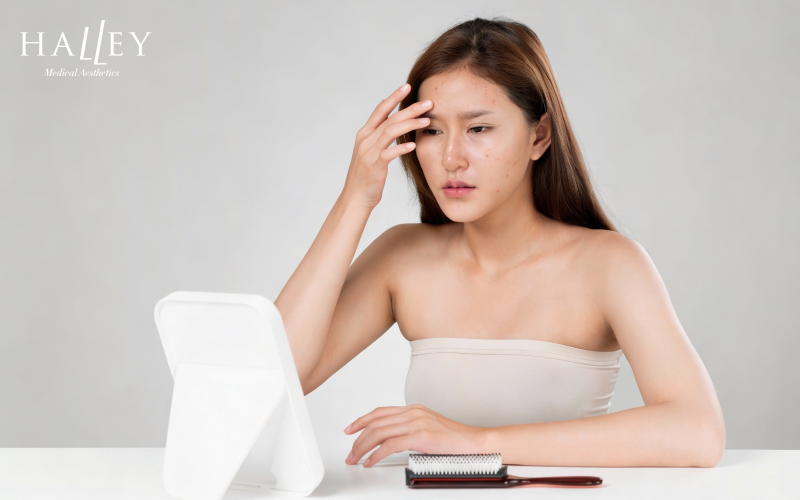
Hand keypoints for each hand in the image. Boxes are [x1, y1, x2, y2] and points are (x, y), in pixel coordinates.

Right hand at [341, 83, 432, 209]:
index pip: (381, 110)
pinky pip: (388, 154)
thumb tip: (395, 124)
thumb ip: (381, 137)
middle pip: (390, 118)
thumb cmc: (367, 175)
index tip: (407, 87)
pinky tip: (413, 145)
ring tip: (426, 121)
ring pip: (390, 132)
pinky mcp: (374, 166)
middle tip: (428, 103)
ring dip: (409, 124)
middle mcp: (365, 139)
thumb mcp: (372, 152)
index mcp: (365, 134)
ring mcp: (368, 152)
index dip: (394, 97)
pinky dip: (401, 148)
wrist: (355, 197)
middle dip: (410, 109)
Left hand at [343, 404, 486, 466]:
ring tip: (356, 459)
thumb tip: (391, 440)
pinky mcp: (420, 436)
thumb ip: (410, 429)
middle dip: (358, 439)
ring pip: (379, 433)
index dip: (362, 420)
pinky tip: (371, 462)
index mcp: (414, 409)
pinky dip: (376, 455)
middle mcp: (413, 413)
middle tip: (350, 453)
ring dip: (363, 448)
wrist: (474, 442)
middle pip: (376, 423)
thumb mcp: (429, 427)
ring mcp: (416, 423)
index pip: (380, 412)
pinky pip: (390, 445)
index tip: (350, 430)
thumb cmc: (455, 439)